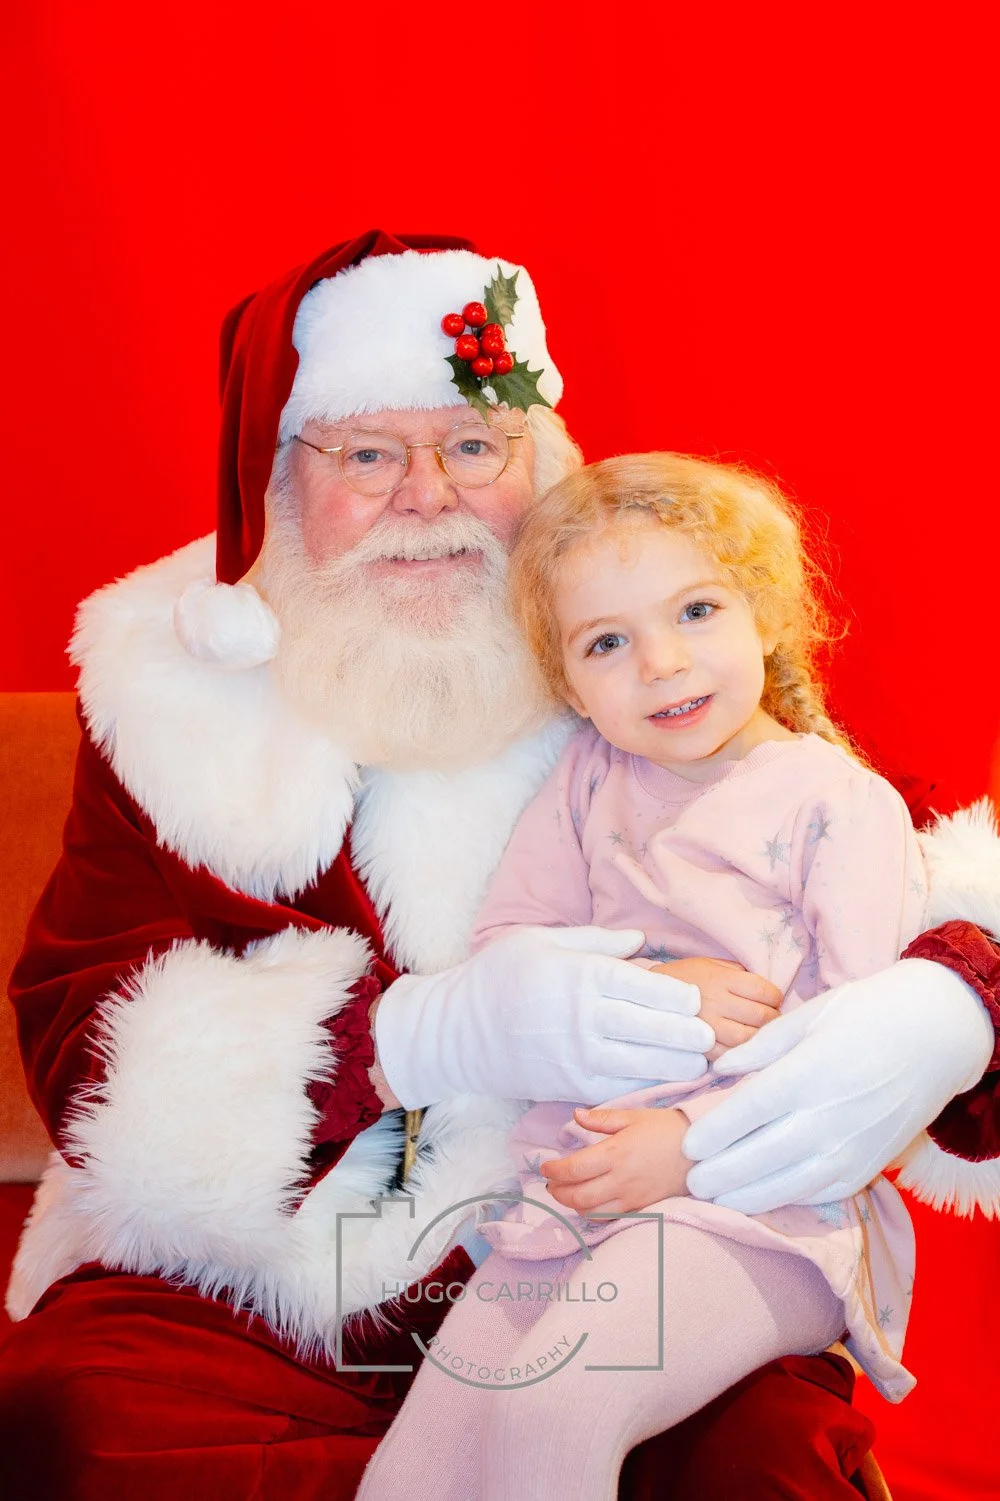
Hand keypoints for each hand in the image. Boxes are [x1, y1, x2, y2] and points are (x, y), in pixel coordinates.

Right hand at [374, 926, 714, 1108]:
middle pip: (649, 1028)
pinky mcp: (569, 1085)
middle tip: (711, 1036)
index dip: (676, 996)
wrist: (455, 1033)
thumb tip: (641, 942)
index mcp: (577, 975)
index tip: (696, 1000)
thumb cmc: (498, 976)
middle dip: (686, 1034)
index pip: (641, 987)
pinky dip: (646, 1088)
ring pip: (640, 1065)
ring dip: (675, 1066)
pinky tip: (666, 1083)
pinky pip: (618, 1089)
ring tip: (700, 1064)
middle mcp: (581, 1017)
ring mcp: (576, 1056)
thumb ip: (594, 940)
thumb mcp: (539, 941)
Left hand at [540, 1107, 690, 1214]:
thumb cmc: (667, 1129)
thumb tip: (576, 1116)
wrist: (701, 1152)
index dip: (553, 1171)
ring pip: (590, 1212)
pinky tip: (590, 1201)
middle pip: (577, 1197)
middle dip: (558, 1192)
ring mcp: (631, 1198)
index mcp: (615, 1153)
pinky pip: (609, 1217)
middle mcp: (620, 1180)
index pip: (573, 1169)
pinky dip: (593, 1212)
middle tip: (551, 1183)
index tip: (545, 1167)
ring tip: (567, 1192)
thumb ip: (602, 1119)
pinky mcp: (641, 1208)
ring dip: (572, 1205)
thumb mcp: (634, 1116)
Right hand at [652, 958, 781, 1061]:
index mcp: (723, 979)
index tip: (773, 999)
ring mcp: (708, 1027)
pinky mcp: (699, 1046)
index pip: (764, 991)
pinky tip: (740, 1046)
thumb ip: (738, 972)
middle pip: (760, 1016)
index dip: (775, 997)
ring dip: (760, 1038)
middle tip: (771, 1018)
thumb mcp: (711, 963)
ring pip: (747, 1039)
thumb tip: (764, 988)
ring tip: (758, 1033)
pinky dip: (739, 1052)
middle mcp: (717, 1003)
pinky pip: (728, 1055)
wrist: (649, 993)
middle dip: (773, 1018)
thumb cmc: (686, 976)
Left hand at [683, 957, 995, 1212]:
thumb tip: (722, 1068)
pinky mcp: (869, 1164)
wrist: (937, 1035)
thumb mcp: (810, 1015)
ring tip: (717, 1197)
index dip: (713, 1132)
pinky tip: (763, 1196)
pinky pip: (821, 1191)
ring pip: (788, 1184)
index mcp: (806, 1074)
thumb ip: (762, 1046)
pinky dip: (788, 1197)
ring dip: (748, 1195)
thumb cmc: (868, 1013)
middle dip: (720, 1173)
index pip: (747, 1112)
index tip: (687, 1144)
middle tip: (691, 1180)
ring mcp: (851, 1146)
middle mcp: (827, 1117)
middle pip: (760, 1156)